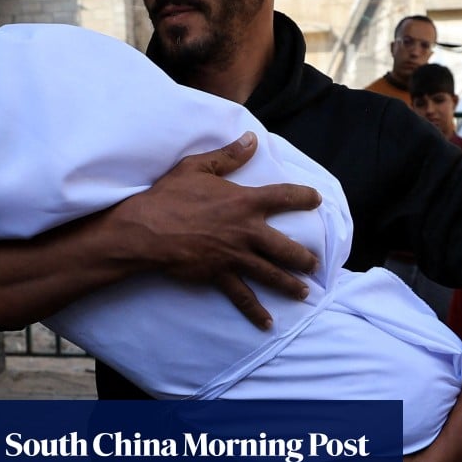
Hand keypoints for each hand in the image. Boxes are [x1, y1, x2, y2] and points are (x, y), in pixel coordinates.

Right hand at [116, 132, 321, 328]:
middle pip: (286, 247)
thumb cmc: (169, 196)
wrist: (145, 230)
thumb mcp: (197, 168)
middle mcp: (247, 231)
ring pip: (271, 274)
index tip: (316, 200)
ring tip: (306, 292)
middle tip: (316, 264)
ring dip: (291, 284)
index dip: (304, 197)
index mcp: (245, 202)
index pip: (284, 197)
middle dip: (304, 258)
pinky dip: (256, 311)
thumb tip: (252, 138)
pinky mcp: (220, 275)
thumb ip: (228, 155)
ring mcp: (235, 256)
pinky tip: (268, 323)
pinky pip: (243, 297)